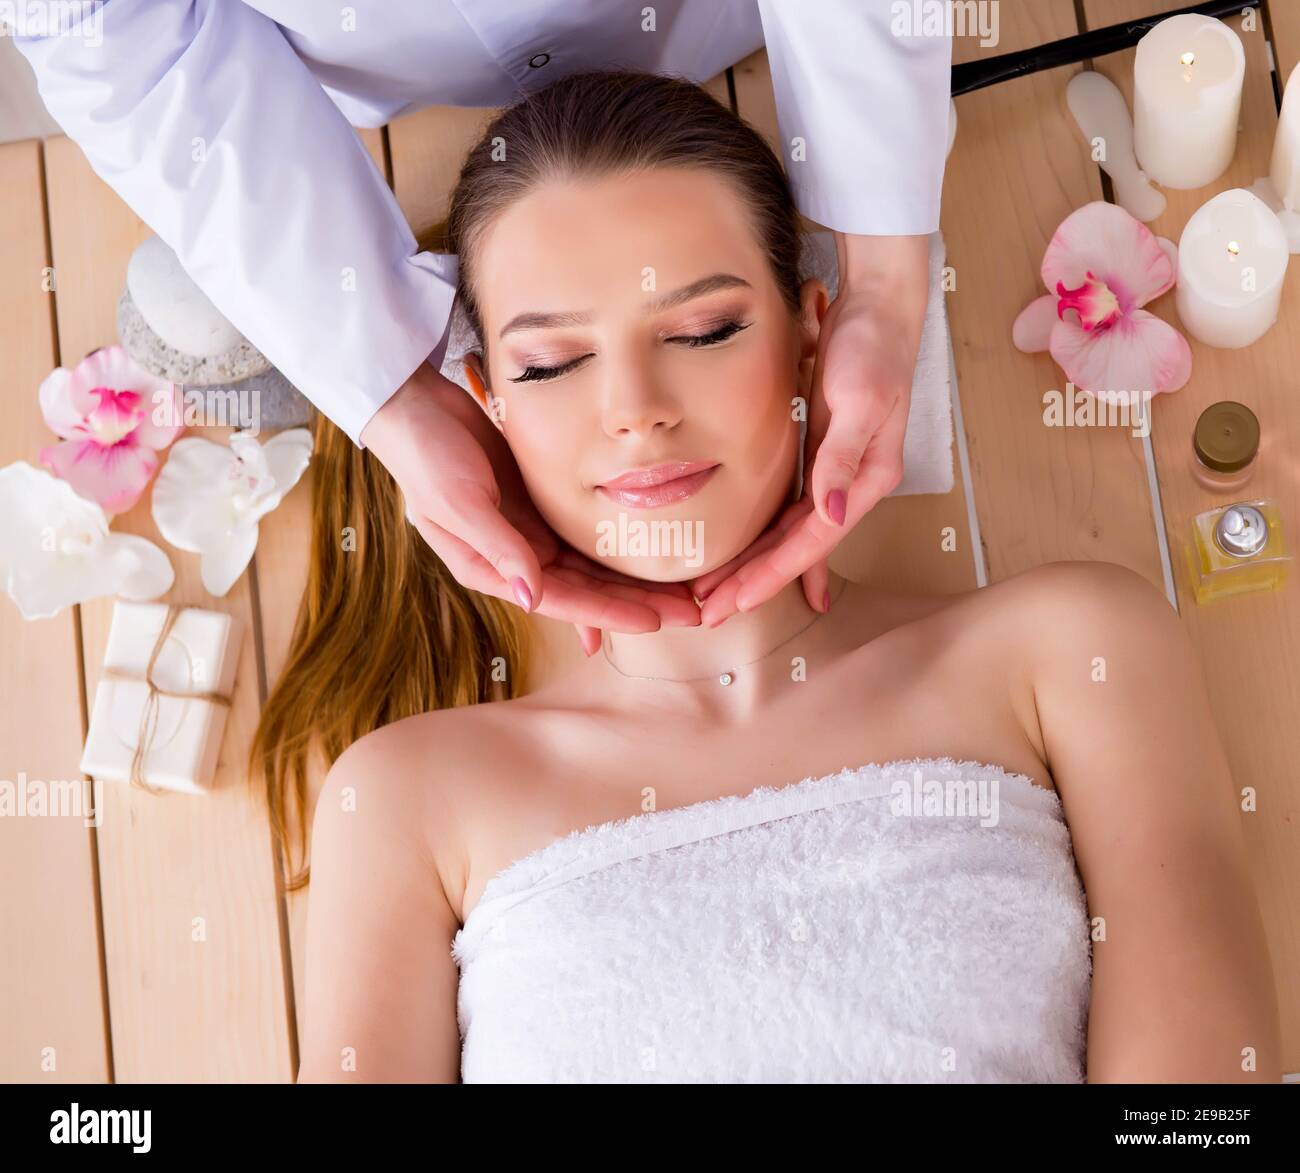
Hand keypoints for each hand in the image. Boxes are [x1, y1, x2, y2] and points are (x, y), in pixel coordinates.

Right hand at [360, 361, 699, 645]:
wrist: (412, 406)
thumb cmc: (426, 455)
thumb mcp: (459, 502)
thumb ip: (499, 548)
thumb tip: (532, 598)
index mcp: (492, 569)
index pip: (565, 600)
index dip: (612, 613)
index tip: (657, 622)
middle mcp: (515, 559)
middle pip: (588, 590)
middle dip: (639, 604)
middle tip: (694, 613)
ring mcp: (528, 532)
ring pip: (593, 565)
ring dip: (635, 579)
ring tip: (685, 588)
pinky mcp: (539, 504)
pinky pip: (587, 533)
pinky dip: (616, 546)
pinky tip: (650, 554)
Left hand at [690, 234, 928, 625]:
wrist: (879, 307)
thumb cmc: (874, 349)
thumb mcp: (860, 402)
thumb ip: (841, 459)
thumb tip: (830, 513)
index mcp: (866, 480)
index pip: (813, 541)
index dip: (773, 574)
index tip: (736, 600)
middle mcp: (851, 485)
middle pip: (797, 548)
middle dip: (755, 581)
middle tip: (711, 610)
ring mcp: (834, 473)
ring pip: (789, 533)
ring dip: (754, 564)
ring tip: (716, 591)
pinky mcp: (817, 455)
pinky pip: (787, 509)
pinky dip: (767, 537)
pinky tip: (751, 560)